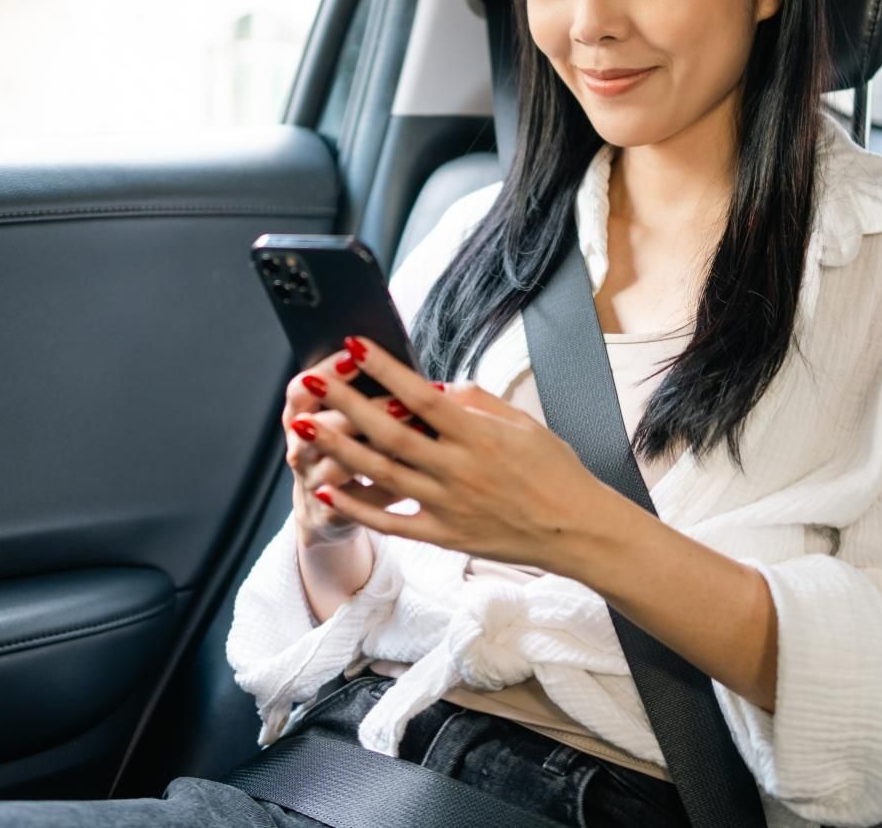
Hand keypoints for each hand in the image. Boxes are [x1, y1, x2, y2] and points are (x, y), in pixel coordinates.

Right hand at [281, 353, 411, 546]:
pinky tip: (413, 480)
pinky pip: (356, 505)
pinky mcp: (329, 514)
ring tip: (412, 442)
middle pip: (321, 424)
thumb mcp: (345, 417)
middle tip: (400, 402)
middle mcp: (299, 448)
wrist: (323, 509)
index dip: (325, 371)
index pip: (301, 389)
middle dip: (361, 410)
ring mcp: (312, 482)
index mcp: (299, 416)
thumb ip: (369, 392)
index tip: (355, 354)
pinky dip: (384, 493)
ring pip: (336, 466)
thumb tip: (411, 371)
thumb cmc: (346, 447)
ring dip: (375, 452)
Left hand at [299, 336, 622, 571]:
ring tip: (304, 429)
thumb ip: (476, 401)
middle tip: (311, 381)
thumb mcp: (523, 422)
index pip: (420, 395)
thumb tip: (432, 385)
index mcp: (479, 435)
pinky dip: (357, 508)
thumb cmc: (555, 472)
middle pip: (389, 433)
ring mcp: (448, 505)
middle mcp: (458, 469)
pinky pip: (391, 522)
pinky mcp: (444, 536)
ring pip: (381, 474)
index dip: (384, 369)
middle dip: (344, 404)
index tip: (354, 346)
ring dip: (338, 450)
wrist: (577, 531)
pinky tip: (326, 491)